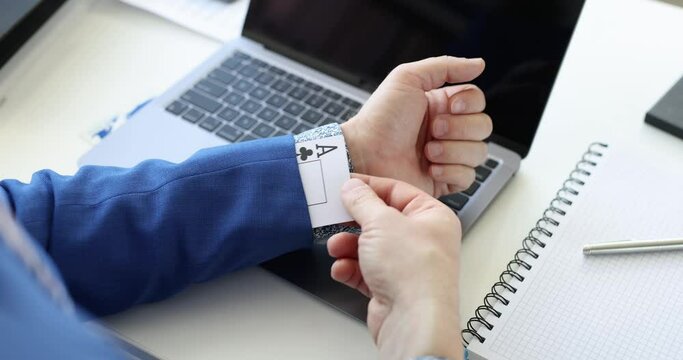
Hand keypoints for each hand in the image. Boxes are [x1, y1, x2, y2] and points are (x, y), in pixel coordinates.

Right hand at [327, 175, 461, 359]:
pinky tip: (342, 269)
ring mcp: (407, 266)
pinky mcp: (392, 287)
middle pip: (381, 221)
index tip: (346, 185)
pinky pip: (365, 271)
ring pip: (370, 247)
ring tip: (336, 247)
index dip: (369, 186)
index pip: (397, 191)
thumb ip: (362, 201)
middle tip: (334, 215)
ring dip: (348, 247)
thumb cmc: (414, 272)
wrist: (413, 321)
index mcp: (433, 217)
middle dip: (354, 222)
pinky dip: (351, 269)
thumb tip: (352, 188)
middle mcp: (423, 240)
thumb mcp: (381, 222)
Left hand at [341, 56, 491, 197]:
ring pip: (479, 152)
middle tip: (433, 130)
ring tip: (427, 152)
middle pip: (483, 126)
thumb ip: (445, 67)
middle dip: (459, 128)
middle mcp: (447, 130)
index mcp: (441, 106)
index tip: (451, 106)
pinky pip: (468, 177)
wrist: (364, 156)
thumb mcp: (407, 78)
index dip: (470, 104)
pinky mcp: (444, 180)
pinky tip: (430, 169)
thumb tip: (480, 64)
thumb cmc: (380, 118)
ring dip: (453, 150)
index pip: (476, 101)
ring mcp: (447, 156)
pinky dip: (451, 171)